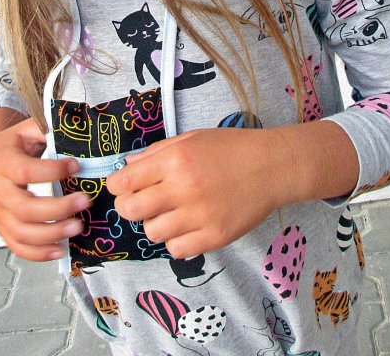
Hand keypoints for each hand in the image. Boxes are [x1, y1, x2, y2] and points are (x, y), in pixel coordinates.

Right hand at [0, 116, 91, 261]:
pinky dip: (39, 253)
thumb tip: (77, 130)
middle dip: (57, 208)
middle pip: (24, 208)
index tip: (76, 166)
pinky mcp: (2, 228)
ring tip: (78, 226)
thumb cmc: (11, 144)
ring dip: (52, 233)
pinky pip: (18, 246)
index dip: (52, 171)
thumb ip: (47, 130)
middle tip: (84, 201)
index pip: (26, 172)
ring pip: (21, 232)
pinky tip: (61, 248)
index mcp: (2, 163)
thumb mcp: (25, 130)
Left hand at [104, 127, 281, 258]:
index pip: (123, 181)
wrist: (272, 166)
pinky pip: (177, 250)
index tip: (123, 187)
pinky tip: (187, 227)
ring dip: (156, 224)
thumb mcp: (191, 139)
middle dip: (129, 207)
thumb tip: (127, 166)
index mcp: (174, 160)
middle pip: (130, 210)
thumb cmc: (231, 148)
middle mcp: (183, 188)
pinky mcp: (214, 237)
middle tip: (142, 202)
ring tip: (172, 213)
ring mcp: (199, 215)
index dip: (117, 186)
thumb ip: (156, 152)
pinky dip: (177, 241)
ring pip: (152, 233)